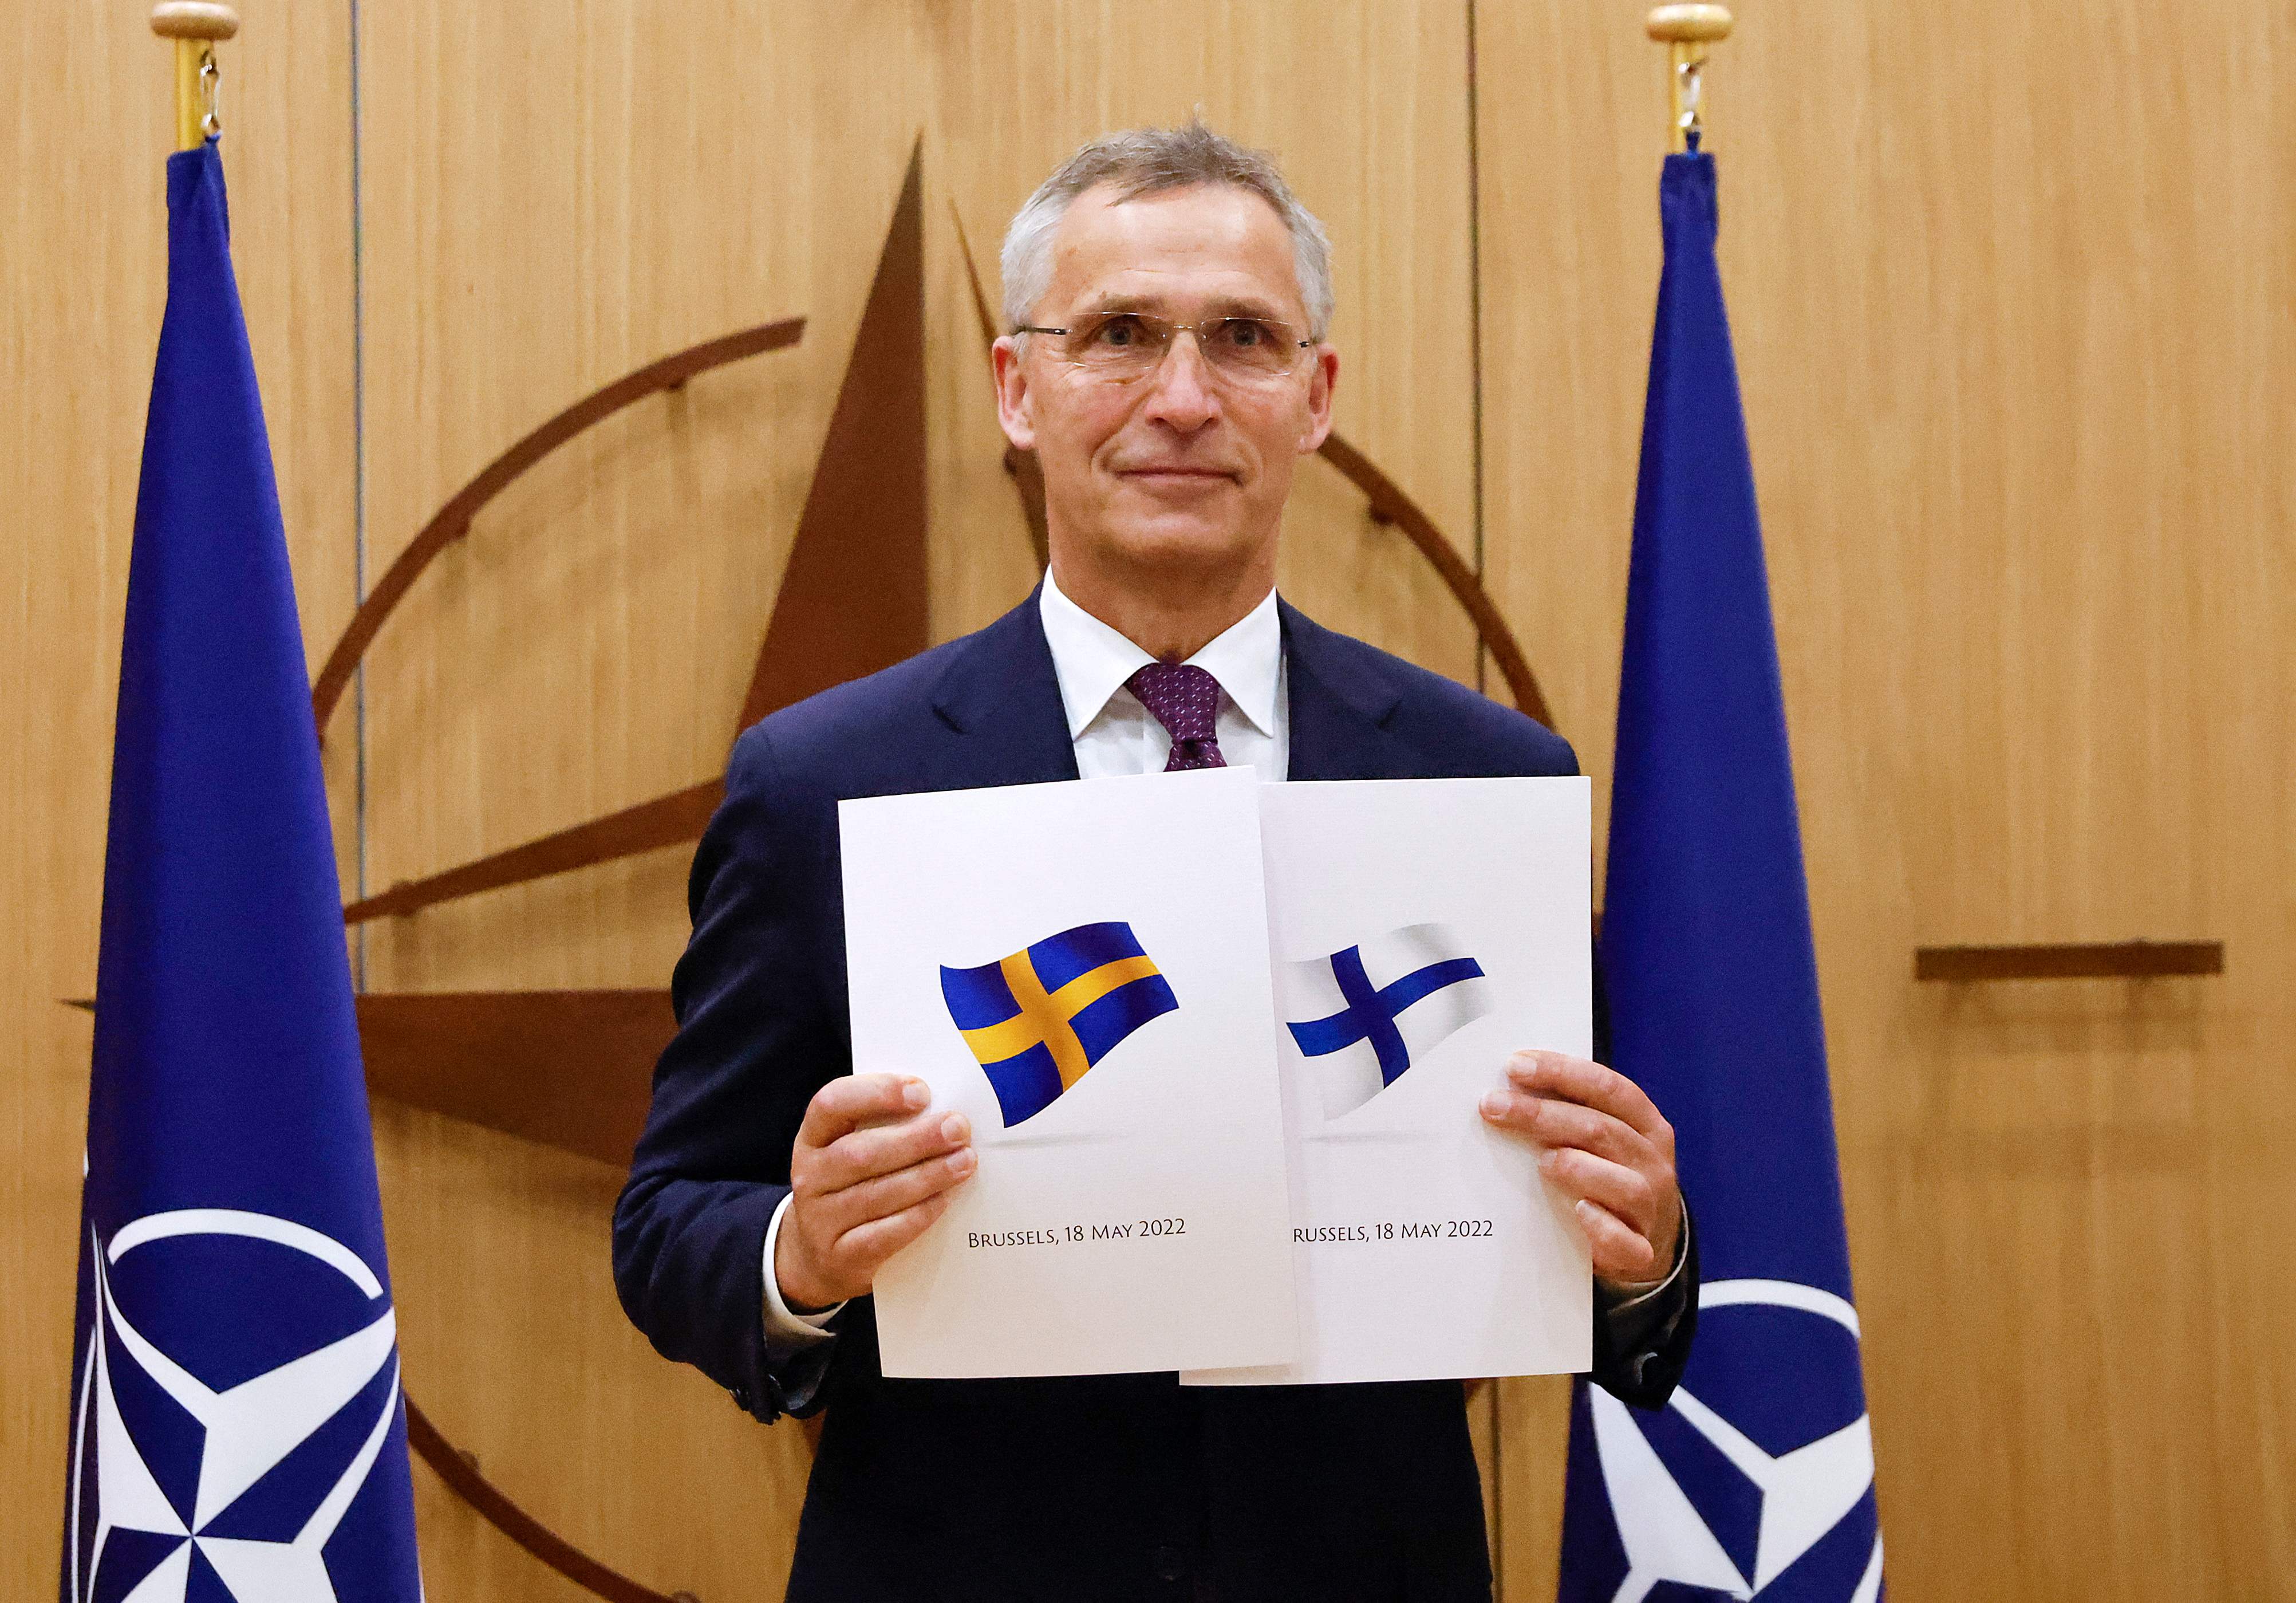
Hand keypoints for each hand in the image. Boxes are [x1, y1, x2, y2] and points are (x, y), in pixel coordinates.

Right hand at [775, 1074, 975, 1309]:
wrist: (820, 1256)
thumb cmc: (851, 1188)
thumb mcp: (852, 1151)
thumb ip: (886, 1128)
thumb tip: (943, 1114)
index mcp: (812, 1138)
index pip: (832, 1103)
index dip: (876, 1093)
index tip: (922, 1091)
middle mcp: (809, 1176)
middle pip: (860, 1153)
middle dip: (915, 1139)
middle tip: (957, 1129)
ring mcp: (820, 1220)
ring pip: (875, 1194)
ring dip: (927, 1176)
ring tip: (964, 1161)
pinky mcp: (840, 1257)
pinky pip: (882, 1235)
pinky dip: (917, 1216)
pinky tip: (943, 1201)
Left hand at [1479, 1049, 1680, 1289]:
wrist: (1645, 1242)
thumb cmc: (1610, 1176)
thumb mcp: (1602, 1140)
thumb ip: (1570, 1114)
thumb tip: (1507, 1089)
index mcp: (1645, 1125)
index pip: (1608, 1088)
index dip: (1562, 1071)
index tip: (1514, 1064)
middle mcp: (1651, 1162)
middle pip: (1601, 1130)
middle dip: (1543, 1114)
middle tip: (1493, 1106)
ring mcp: (1649, 1208)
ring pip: (1623, 1184)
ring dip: (1579, 1168)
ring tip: (1543, 1162)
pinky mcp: (1639, 1251)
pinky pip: (1627, 1243)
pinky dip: (1603, 1228)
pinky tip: (1579, 1212)